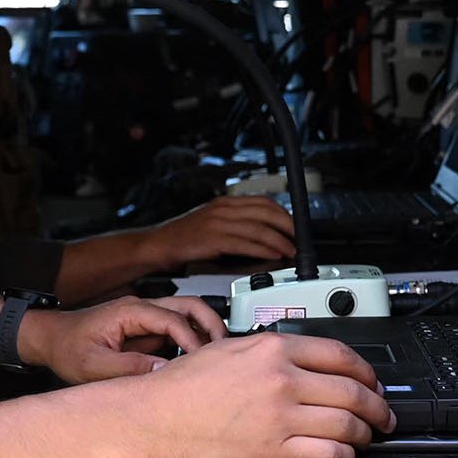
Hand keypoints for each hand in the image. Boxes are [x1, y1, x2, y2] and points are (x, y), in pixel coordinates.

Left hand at [21, 295, 226, 382]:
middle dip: (211, 325)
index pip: (172, 319)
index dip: (191, 341)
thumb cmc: (66, 347)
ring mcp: (145, 317)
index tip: (201, 362)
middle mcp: (141, 308)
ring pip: (187, 314)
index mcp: (129, 311)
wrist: (51, 340)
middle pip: (189, 306)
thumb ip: (129, 368)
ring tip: (218, 357)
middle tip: (226, 351)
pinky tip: (198, 362)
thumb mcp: (93, 365)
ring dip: (205, 331)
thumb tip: (164, 372)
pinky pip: (177, 329)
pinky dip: (193, 341)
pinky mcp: (146, 329)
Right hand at [118, 331, 392, 457]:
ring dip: (365, 434)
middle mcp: (282, 380)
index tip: (372, 382)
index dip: (366, 372)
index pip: (341, 356)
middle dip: (377, 406)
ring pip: (348, 425)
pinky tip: (343, 455)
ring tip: (365, 437)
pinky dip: (345, 457)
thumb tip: (308, 359)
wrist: (157, 415)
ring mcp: (280, 417)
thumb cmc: (185, 384)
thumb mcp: (232, 346)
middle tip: (382, 414)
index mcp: (274, 349)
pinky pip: (328, 455)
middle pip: (353, 392)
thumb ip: (273, 350)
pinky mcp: (274, 452)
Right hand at [142, 195, 296, 269]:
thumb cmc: (183, 238)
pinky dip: (264, 249)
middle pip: (266, 212)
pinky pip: (246, 243)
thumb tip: (260, 233)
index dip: (283, 213)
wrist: (157, 246)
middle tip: (300, 239)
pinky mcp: (214, 240)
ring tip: (291, 251)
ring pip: (259, 228)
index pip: (263, 201)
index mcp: (224, 203)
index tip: (295, 226)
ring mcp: (218, 223)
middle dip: (288, 226)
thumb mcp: (211, 222)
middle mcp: (223, 209)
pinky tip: (274, 255)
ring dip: (280, 241)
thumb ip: (234, 223)